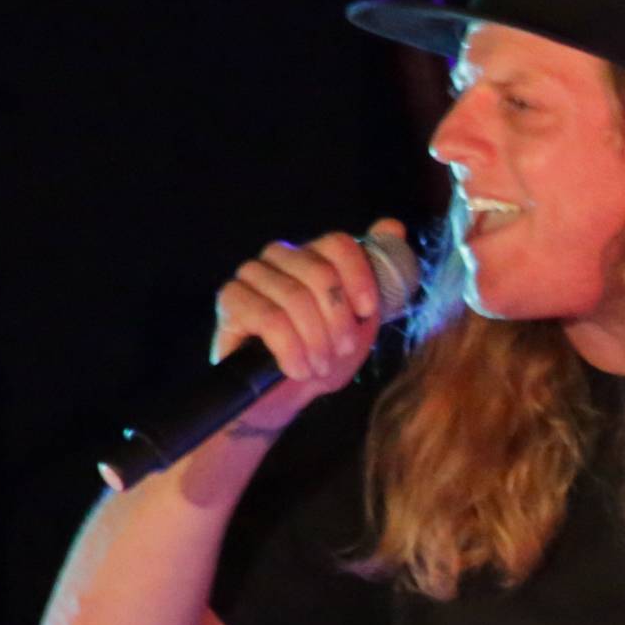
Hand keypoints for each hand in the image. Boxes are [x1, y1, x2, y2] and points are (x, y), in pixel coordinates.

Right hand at [211, 218, 406, 416]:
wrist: (280, 400)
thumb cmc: (322, 359)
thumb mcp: (361, 325)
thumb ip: (380, 278)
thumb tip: (394, 225)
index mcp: (313, 256)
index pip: (338, 245)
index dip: (358, 278)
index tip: (368, 314)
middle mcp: (281, 256)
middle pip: (319, 272)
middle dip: (338, 320)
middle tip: (341, 351)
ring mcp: (252, 274)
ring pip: (295, 297)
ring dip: (316, 341)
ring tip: (320, 368)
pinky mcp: (231, 299)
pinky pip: (270, 319)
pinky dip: (291, 350)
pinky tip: (298, 369)